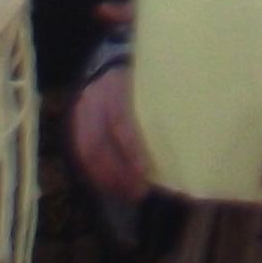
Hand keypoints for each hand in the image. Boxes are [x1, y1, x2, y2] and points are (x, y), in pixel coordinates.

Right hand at [71, 64, 151, 204]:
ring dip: (108, 179)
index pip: (118, 119)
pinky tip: (117, 188)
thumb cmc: (140, 84)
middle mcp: (92, 99)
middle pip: (97, 142)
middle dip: (117, 172)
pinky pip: (82, 158)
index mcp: (114, 86)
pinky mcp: (74, 128)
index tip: (144, 170)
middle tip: (140, 192)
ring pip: (86, 154)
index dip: (130, 147)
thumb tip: (187, 144)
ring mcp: (79, 114)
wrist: (109, 68)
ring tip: (130, 194)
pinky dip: (99, 176)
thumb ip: (158, 110)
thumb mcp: (149, 88)